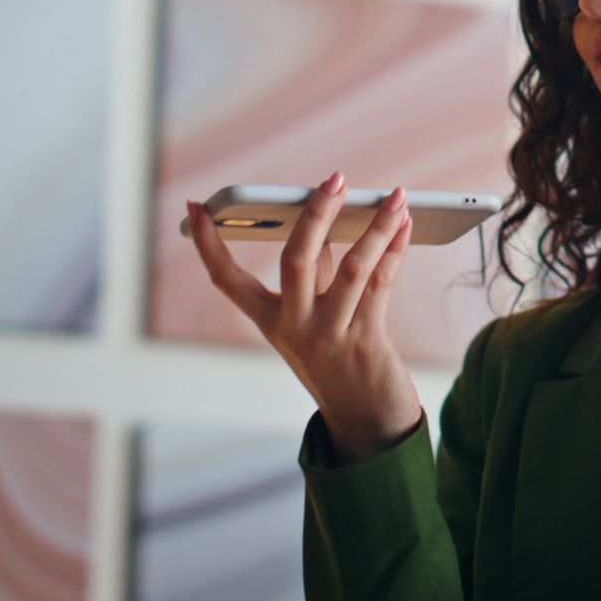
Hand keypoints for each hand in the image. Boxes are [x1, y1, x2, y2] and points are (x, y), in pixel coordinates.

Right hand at [184, 171, 423, 462]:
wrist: (366, 423)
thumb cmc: (339, 363)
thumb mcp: (314, 323)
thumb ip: (318, 277)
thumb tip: (328, 226)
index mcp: (271, 323)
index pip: (228, 280)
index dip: (208, 246)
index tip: (197, 209)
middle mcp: (294, 329)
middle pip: (295, 259)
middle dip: (315, 214)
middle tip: (334, 178)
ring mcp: (329, 337)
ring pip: (353, 267)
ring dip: (376, 226)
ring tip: (395, 196)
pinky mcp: (365, 342)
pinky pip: (382, 284)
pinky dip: (395, 249)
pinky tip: (404, 226)